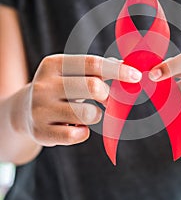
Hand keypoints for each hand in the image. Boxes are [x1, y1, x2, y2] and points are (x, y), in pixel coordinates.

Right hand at [24, 54, 141, 146]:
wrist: (24, 111)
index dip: (117, 70)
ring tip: (89, 114)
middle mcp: (44, 84)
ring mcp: (40, 109)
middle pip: (92, 87)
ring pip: (87, 114)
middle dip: (108, 94)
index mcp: (54, 64)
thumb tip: (126, 67)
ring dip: (96, 115)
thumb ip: (98, 69)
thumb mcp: (72, 73)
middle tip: (108, 100)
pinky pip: (76, 135)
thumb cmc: (60, 88)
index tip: (136, 76)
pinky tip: (77, 127)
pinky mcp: (40, 132)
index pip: (92, 63)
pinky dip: (84, 132)